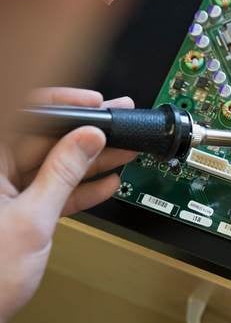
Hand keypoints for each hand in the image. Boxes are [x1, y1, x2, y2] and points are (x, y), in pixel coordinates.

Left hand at [0, 88, 135, 321]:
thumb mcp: (30, 220)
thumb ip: (62, 174)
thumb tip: (88, 139)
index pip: (26, 118)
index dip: (63, 105)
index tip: (94, 104)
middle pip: (45, 142)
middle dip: (87, 135)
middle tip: (120, 126)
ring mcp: (5, 194)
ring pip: (54, 167)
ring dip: (91, 162)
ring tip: (124, 151)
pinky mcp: (18, 213)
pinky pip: (53, 192)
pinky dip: (79, 190)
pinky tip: (106, 183)